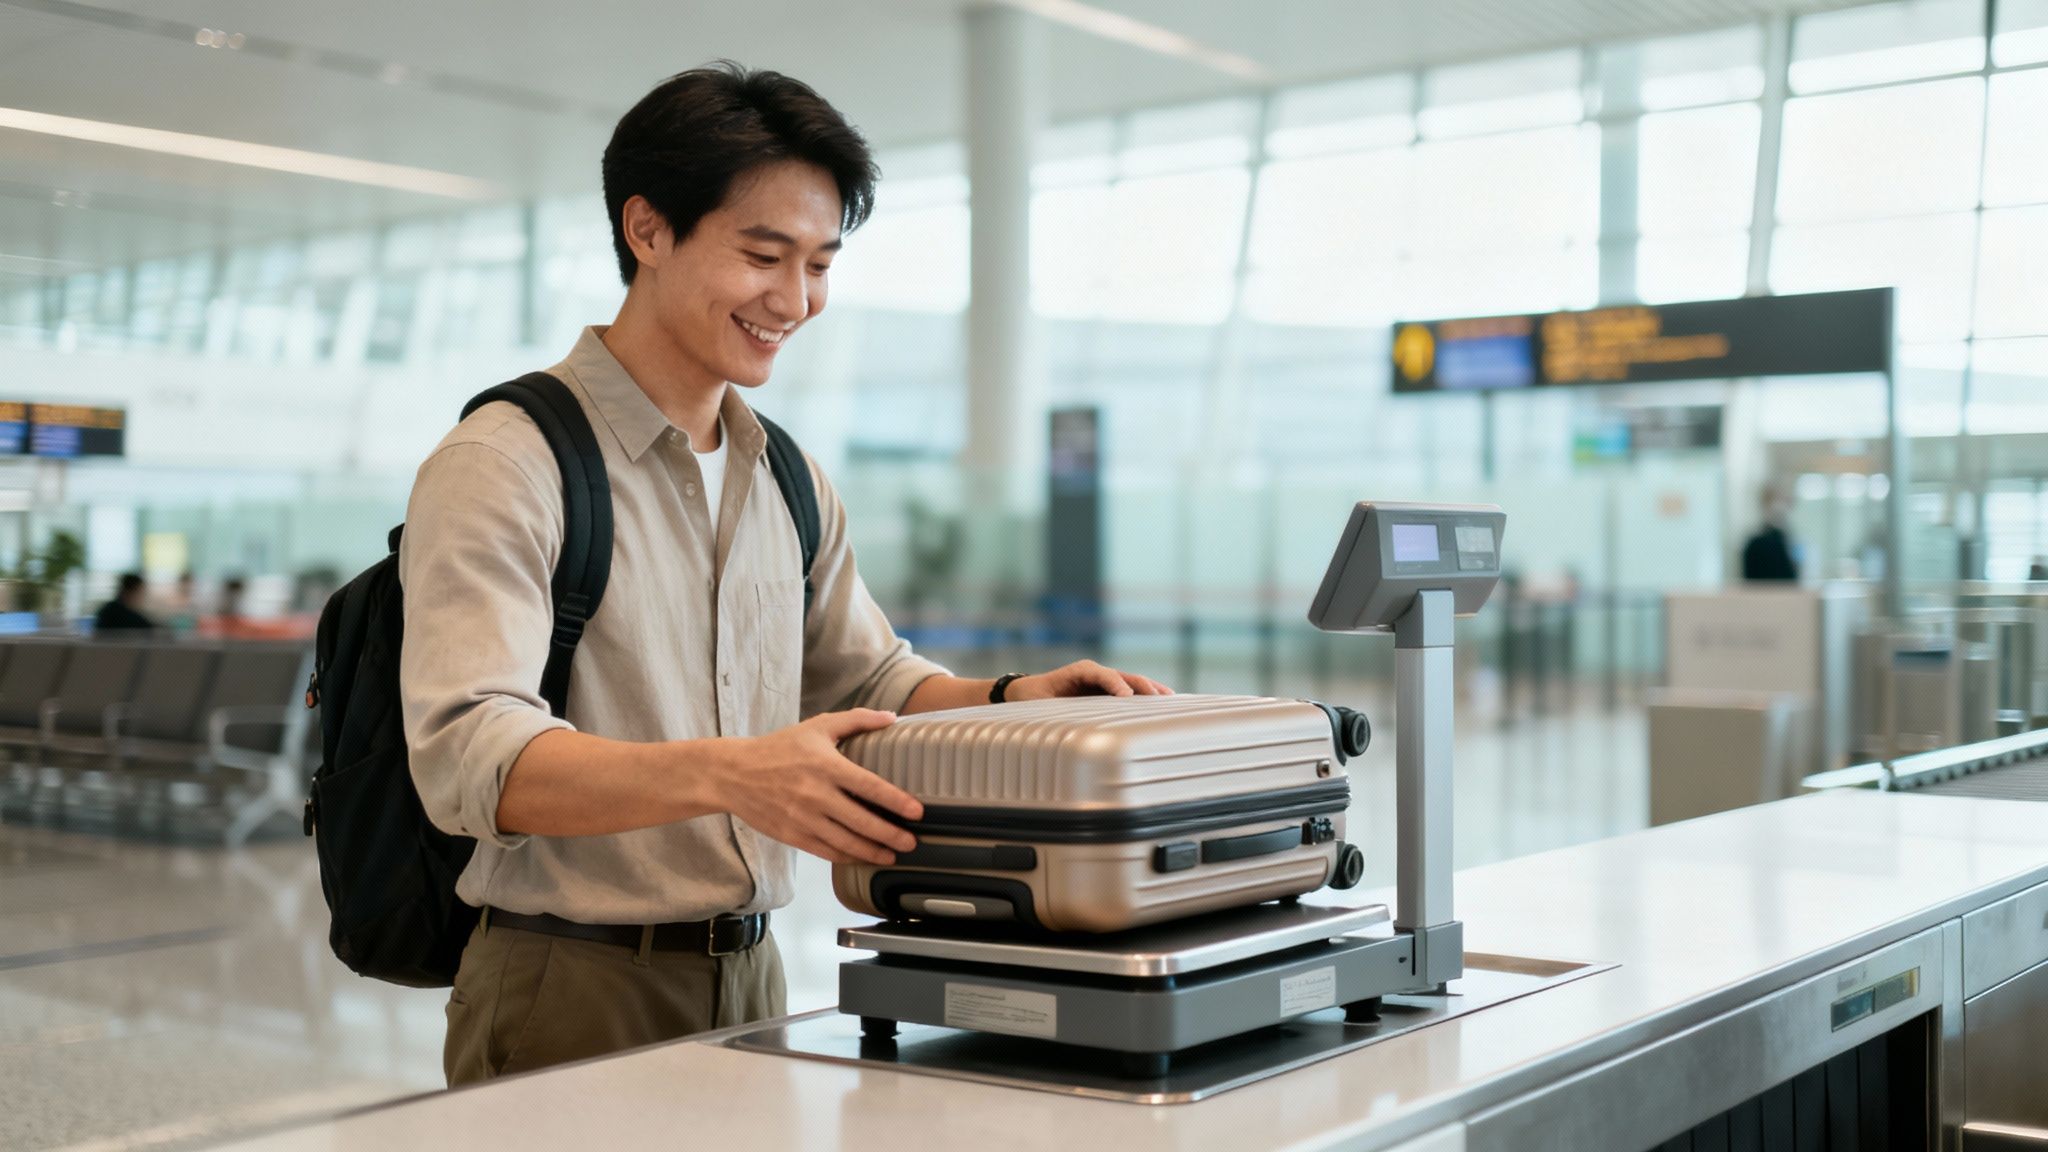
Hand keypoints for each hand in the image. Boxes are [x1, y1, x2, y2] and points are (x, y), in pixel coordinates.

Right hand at [719, 709, 923, 865]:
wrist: (734, 774)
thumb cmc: (779, 748)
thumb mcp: (817, 726)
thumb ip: (856, 720)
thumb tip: (891, 717)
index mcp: (826, 766)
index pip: (869, 786)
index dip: (896, 801)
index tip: (917, 812)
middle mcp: (817, 795)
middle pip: (862, 821)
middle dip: (891, 835)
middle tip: (912, 842)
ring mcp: (804, 818)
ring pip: (846, 842)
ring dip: (873, 851)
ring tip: (893, 855)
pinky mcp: (793, 835)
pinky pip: (826, 852)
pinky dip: (847, 857)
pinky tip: (863, 857)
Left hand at [1006, 659, 1172, 700]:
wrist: (1028, 693)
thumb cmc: (1033, 699)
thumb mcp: (1040, 704)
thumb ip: (1052, 712)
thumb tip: (1062, 726)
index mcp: (1080, 671)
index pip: (1103, 674)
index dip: (1116, 684)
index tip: (1126, 696)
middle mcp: (1095, 673)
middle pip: (1124, 676)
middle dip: (1142, 686)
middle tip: (1159, 698)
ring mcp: (1104, 682)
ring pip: (1132, 683)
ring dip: (1150, 691)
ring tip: (1171, 700)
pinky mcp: (1108, 692)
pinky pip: (1130, 692)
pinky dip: (1146, 697)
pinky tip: (1163, 705)